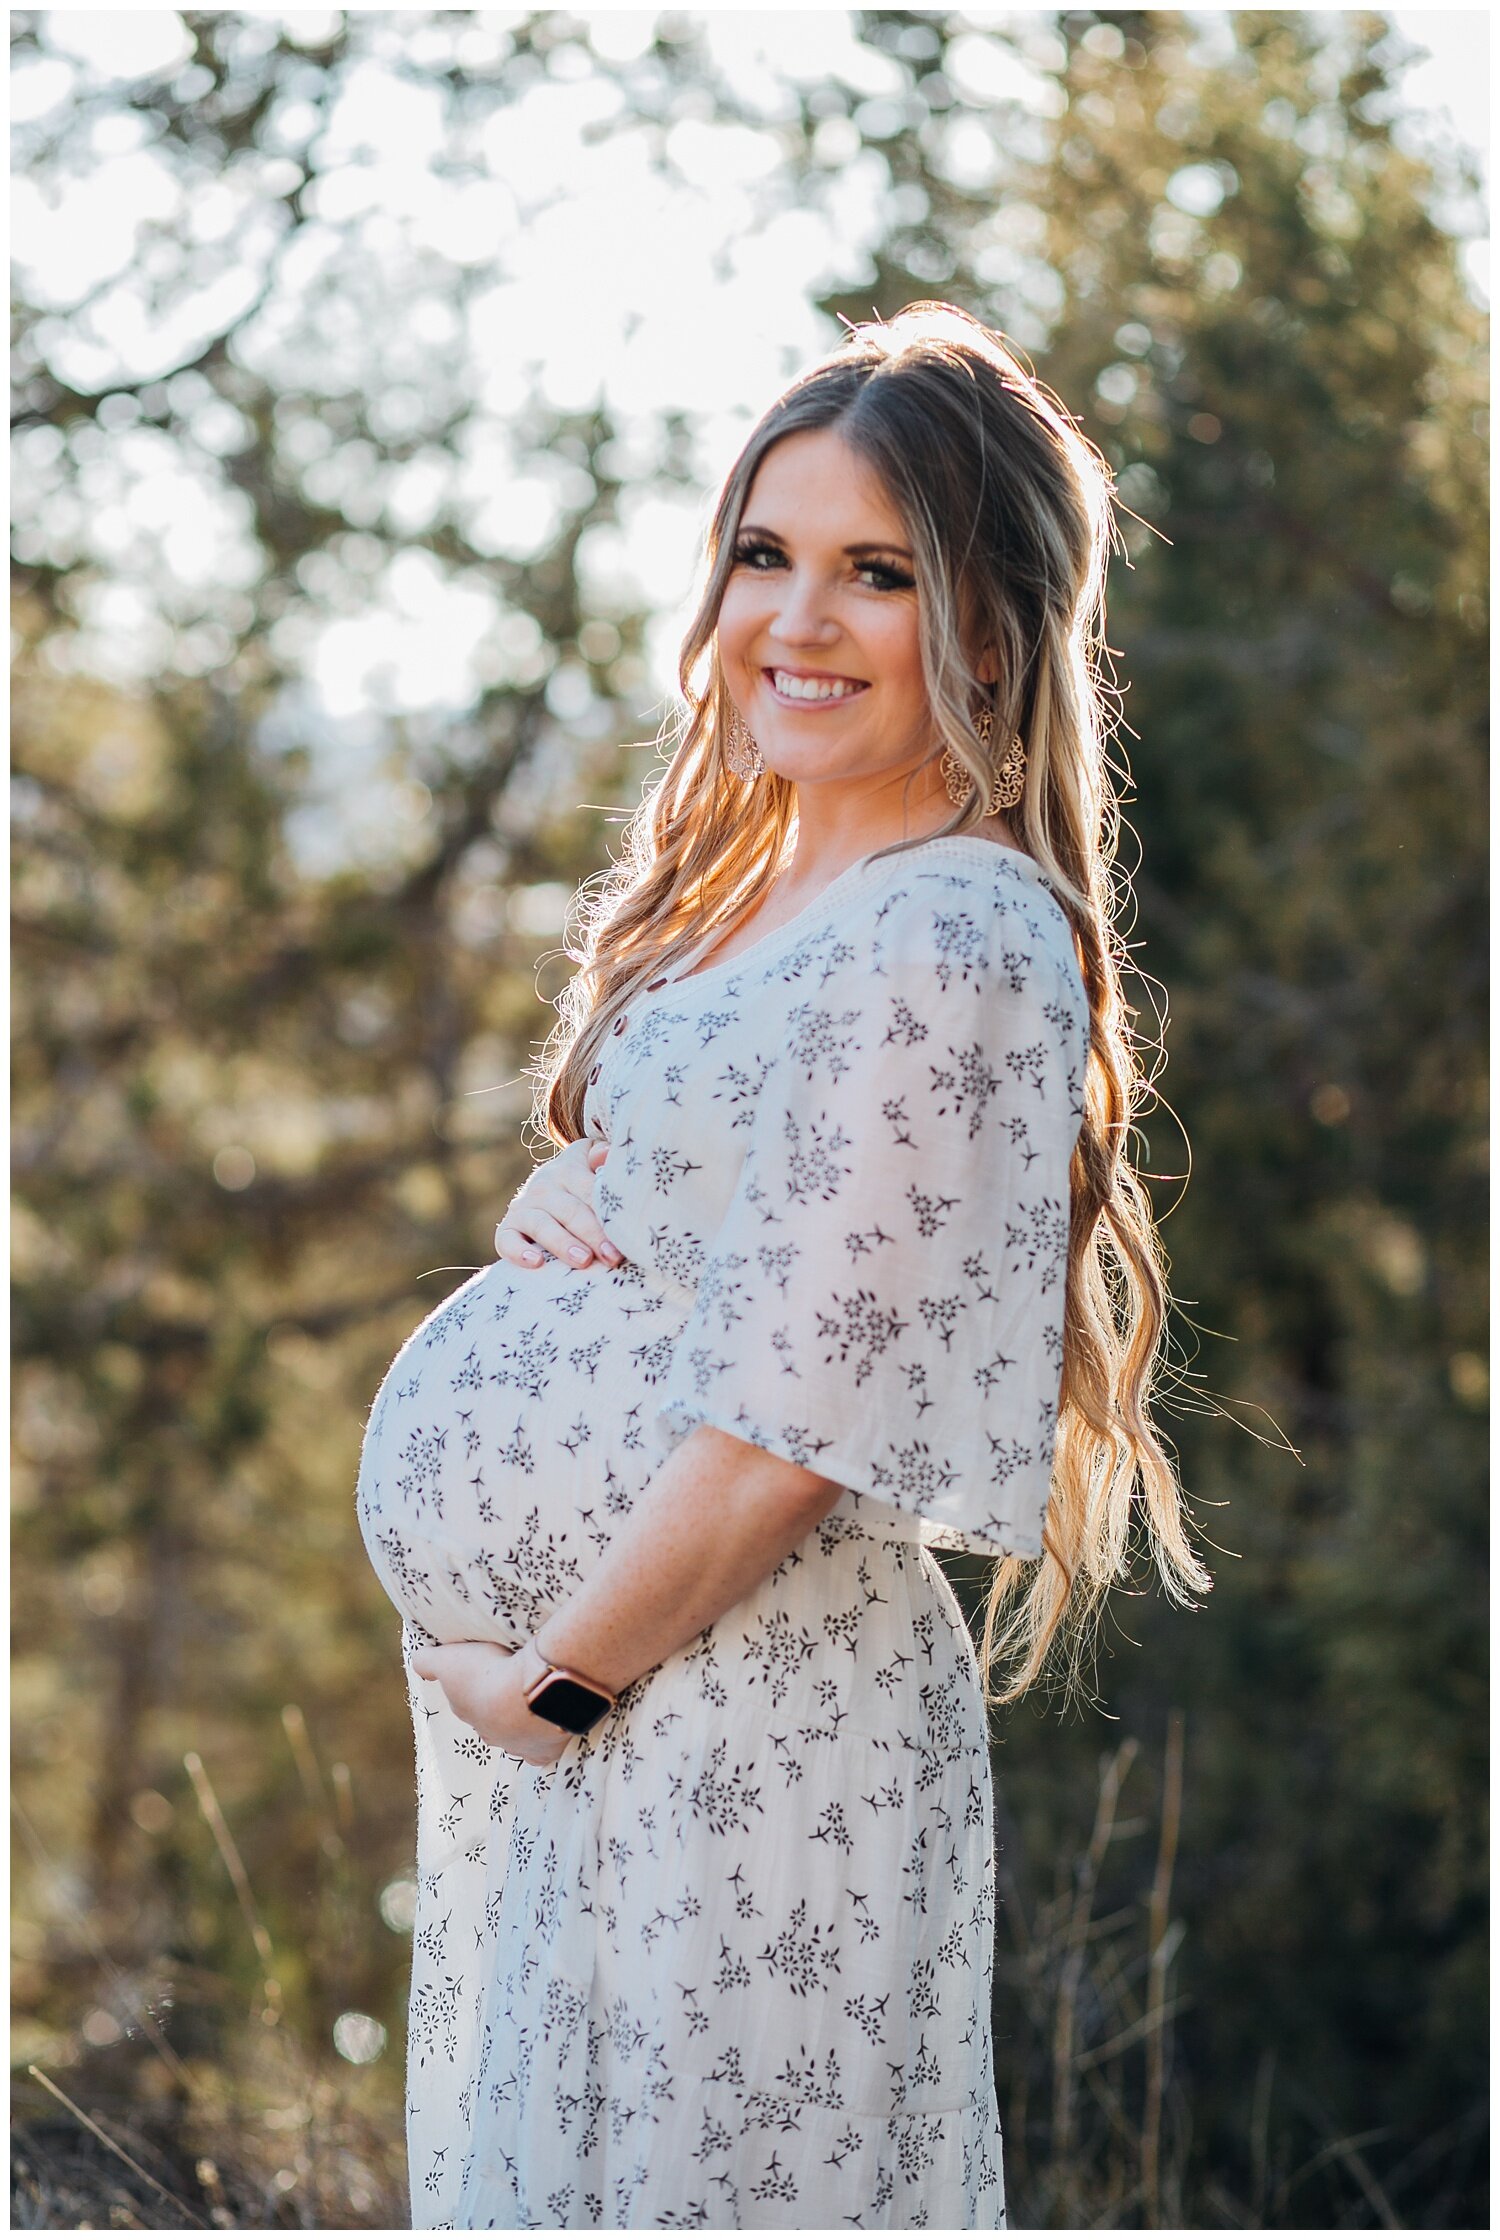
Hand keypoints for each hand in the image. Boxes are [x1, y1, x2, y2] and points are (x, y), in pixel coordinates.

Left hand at [408, 1641, 569, 1766]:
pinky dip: (542, 1742)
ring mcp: (515, 1746)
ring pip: (513, 1737)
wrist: (529, 1693)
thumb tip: (419, 1662)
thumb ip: (427, 1661)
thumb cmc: (488, 1673)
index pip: (464, 1701)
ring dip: (520, 1721)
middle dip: (495, 1707)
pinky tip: (548, 1728)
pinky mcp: (541, 1752)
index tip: (484, 1671)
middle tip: (509, 1684)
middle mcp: (487, 1733)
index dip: (473, 1685)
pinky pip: (539, 1753)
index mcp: (466, 1710)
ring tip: (532, 1700)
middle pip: (488, 1721)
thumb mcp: (448, 1659)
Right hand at [494, 1137, 623, 1270]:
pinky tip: (537, 1263)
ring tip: (583, 1260)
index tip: (626, 1235)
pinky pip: (507, 1241)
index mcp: (568, 1169)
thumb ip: (602, 1158)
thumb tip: (606, 1154)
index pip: (590, 1190)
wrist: (545, 1191)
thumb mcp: (592, 1164)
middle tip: (612, 1256)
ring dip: (563, 1243)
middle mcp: (543, 1187)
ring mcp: (523, 1208)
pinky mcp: (507, 1229)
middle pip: (570, 1211)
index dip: (608, 1213)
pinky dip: (519, 1252)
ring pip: (542, 1225)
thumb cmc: (581, 1184)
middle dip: (593, 1234)